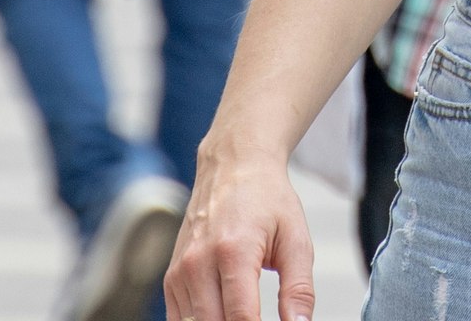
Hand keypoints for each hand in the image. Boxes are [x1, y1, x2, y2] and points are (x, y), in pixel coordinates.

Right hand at [165, 147, 314, 320]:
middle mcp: (198, 262)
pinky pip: (179, 318)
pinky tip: (223, 315)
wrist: (233, 165)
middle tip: (261, 318)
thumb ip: (299, 290)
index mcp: (233, 251)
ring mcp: (180, 271)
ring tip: (246, 316)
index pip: (241, 318)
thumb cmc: (267, 199)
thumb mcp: (296, 241)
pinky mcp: (171, 277)